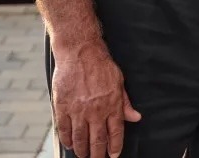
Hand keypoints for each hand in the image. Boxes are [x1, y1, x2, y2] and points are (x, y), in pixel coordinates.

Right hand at [51, 41, 140, 157]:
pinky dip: (67, 140)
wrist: (80, 51)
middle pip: (97, 141)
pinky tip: (70, 144)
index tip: (113, 155)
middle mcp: (95, 110)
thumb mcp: (119, 81)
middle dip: (98, 155)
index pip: (115, 133)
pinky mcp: (62, 107)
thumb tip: (136, 117)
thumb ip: (125, 102)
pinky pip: (64, 130)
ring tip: (83, 155)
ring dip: (82, 151)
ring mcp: (78, 110)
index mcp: (112, 104)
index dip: (115, 147)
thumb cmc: (101, 64)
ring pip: (80, 139)